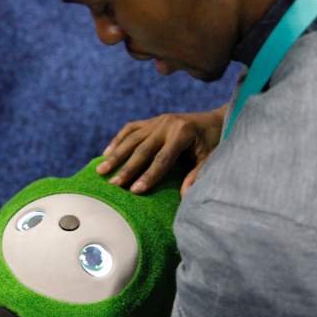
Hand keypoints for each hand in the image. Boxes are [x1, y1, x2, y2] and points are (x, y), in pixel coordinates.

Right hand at [96, 103, 229, 195]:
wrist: (215, 119)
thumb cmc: (214, 143)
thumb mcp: (210, 159)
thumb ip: (197, 175)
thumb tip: (184, 197)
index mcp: (183, 133)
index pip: (162, 159)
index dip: (148, 175)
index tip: (135, 191)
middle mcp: (167, 124)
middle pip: (142, 149)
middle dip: (127, 168)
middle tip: (113, 184)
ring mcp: (158, 120)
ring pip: (132, 138)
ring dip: (116, 155)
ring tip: (101, 170)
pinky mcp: (152, 119)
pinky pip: (130, 128)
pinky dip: (117, 140)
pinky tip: (106, 153)